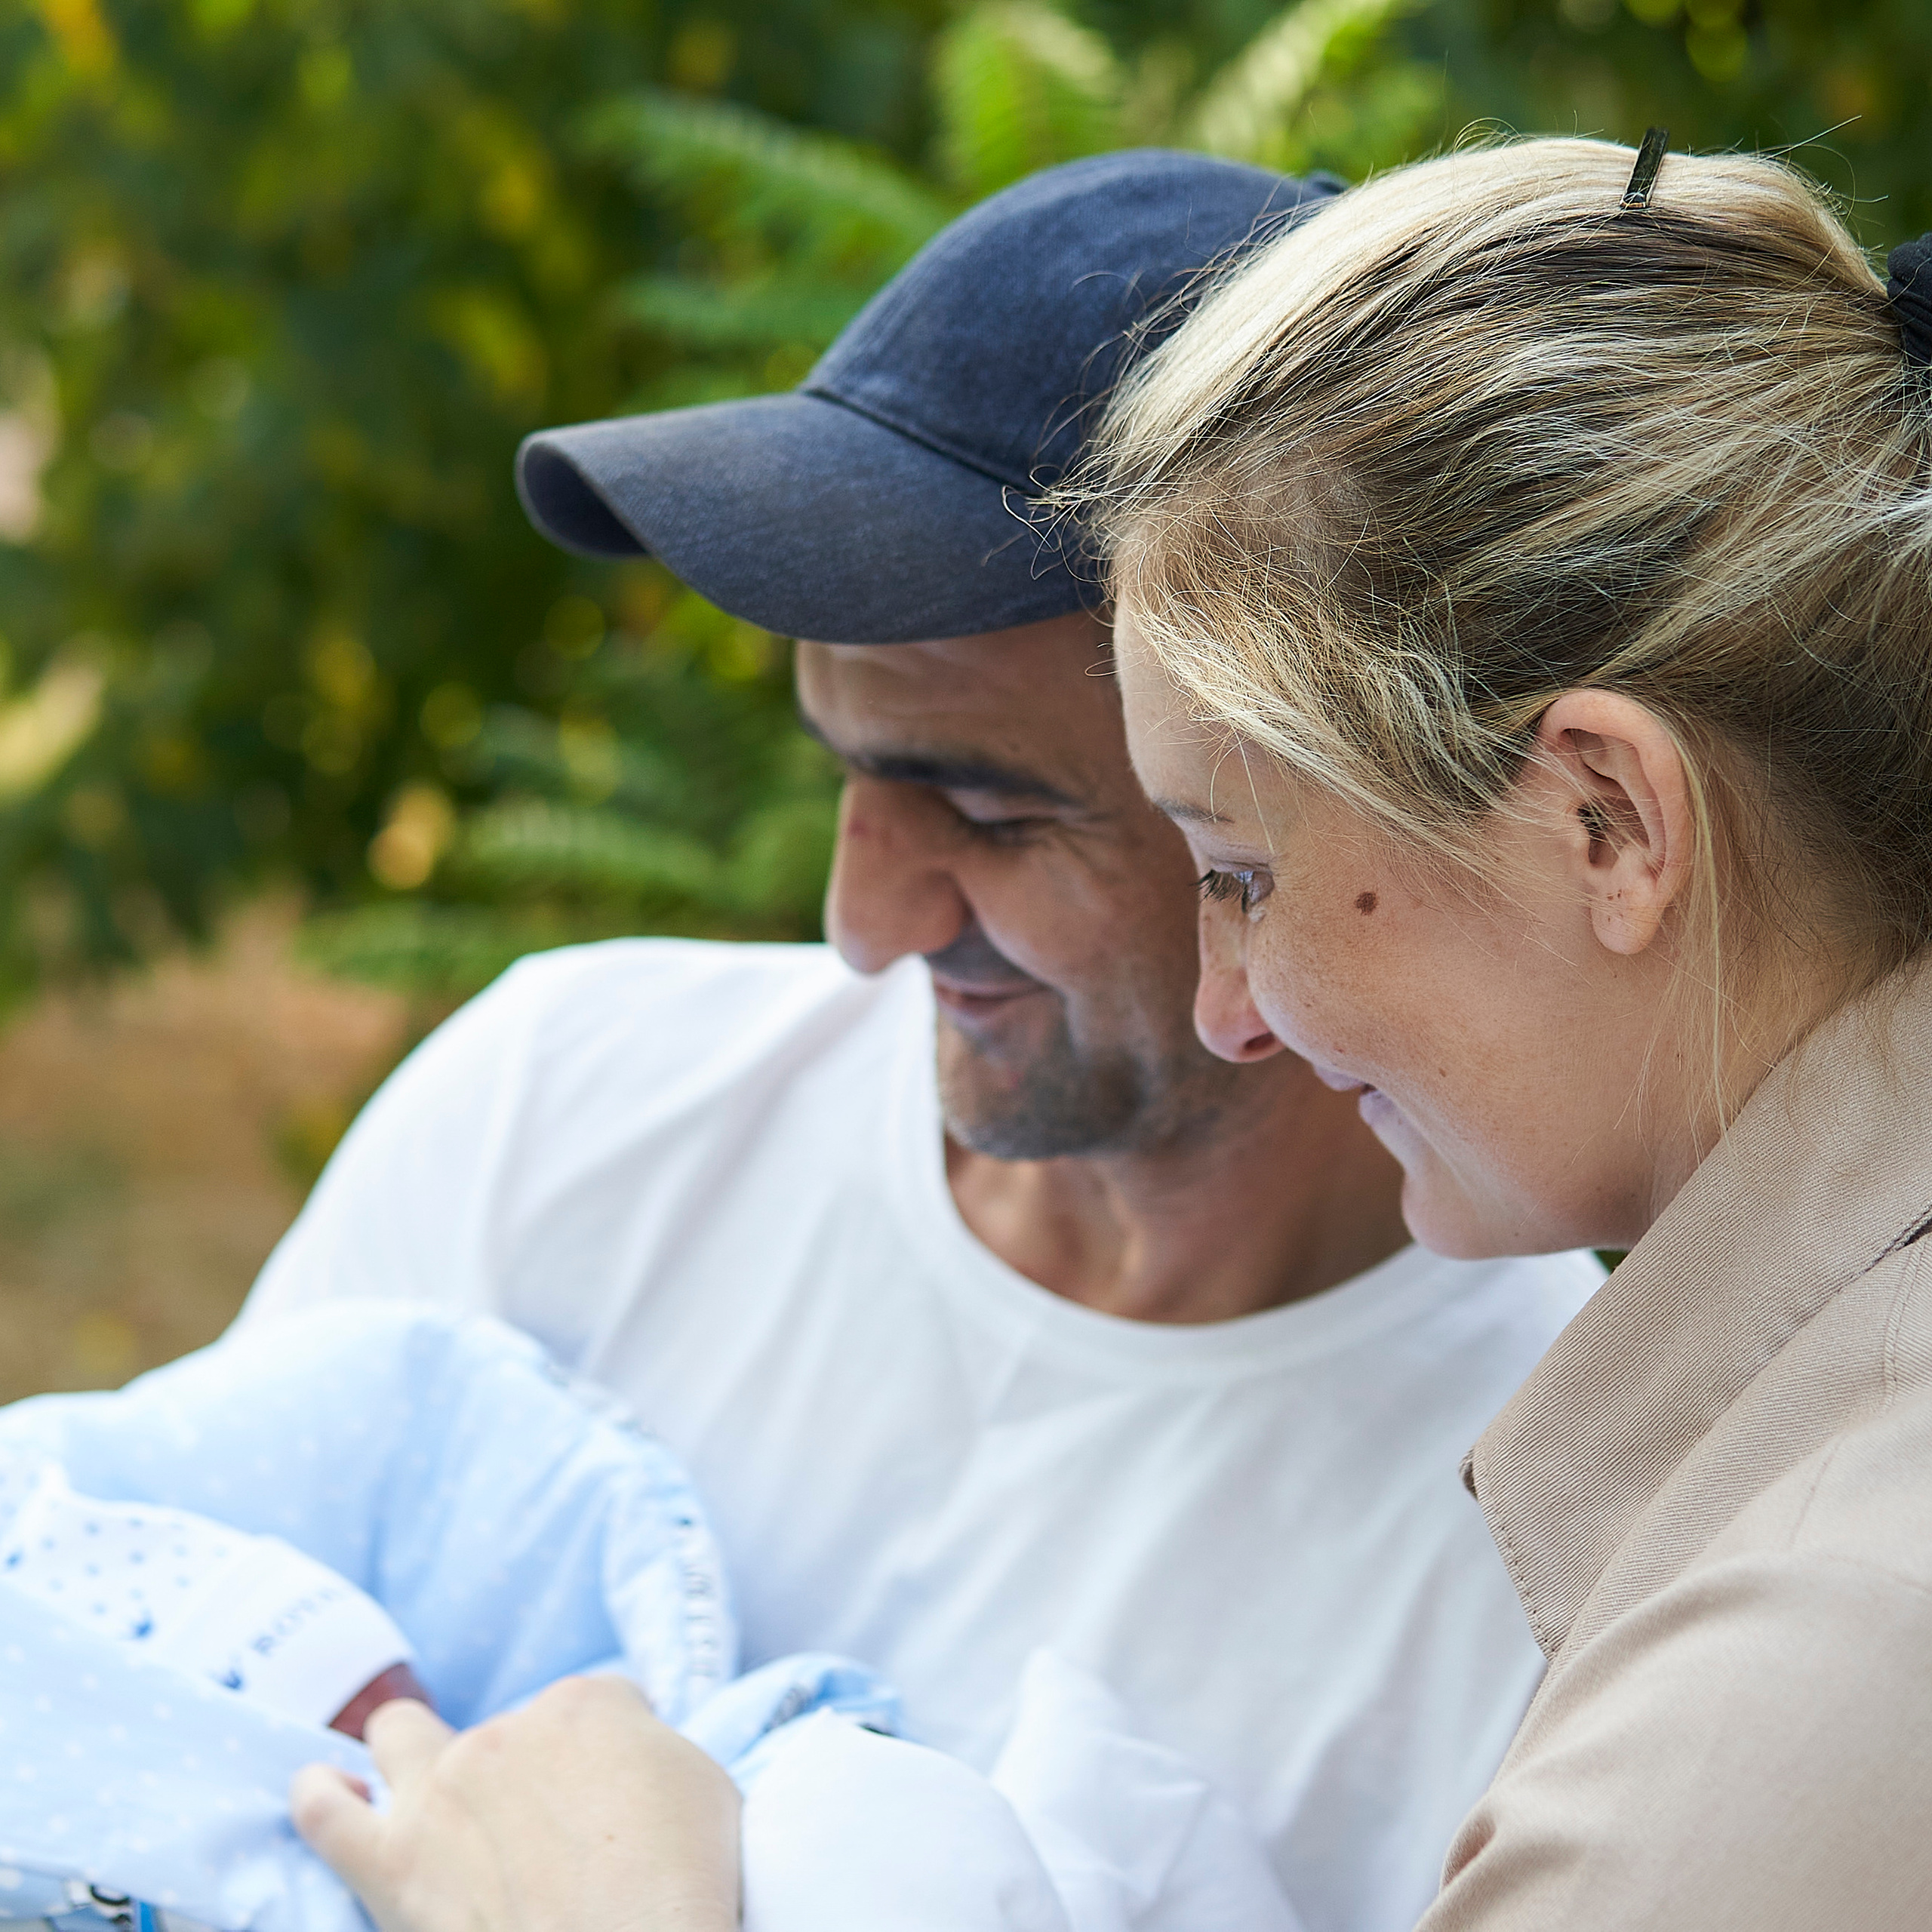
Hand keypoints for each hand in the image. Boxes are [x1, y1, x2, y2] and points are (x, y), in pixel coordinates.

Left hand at [291, 1676, 740, 1931]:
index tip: (626, 1804)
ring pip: (400, 1735)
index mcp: (588, 1705)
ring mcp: (440, 1792)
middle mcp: (508, 1729)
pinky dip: (321, 1800)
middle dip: (527, 1767)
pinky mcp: (392, 1863)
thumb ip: (655, 1755)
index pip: (601, 1706)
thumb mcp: (708, 1789)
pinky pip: (327, 1814)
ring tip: (420, 1790)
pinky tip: (323, 1793)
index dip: (616, 1754)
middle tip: (551, 1834)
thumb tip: (627, 1769)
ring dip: (410, 1754)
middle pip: (509, 1729)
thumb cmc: (685, 1885)